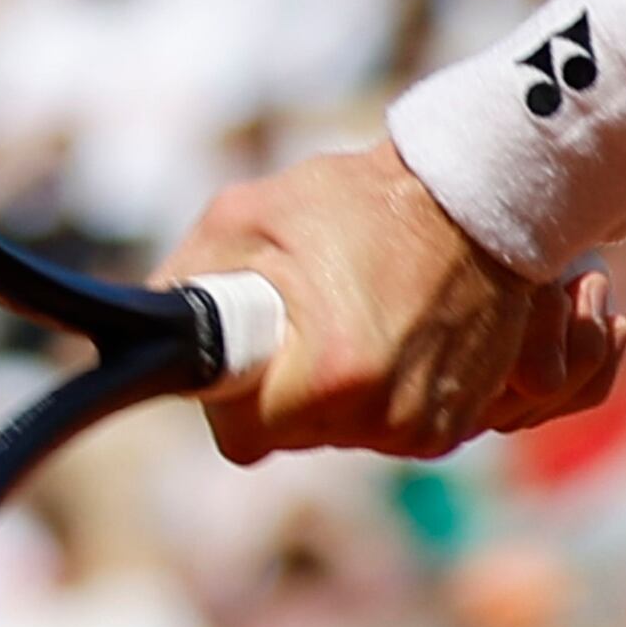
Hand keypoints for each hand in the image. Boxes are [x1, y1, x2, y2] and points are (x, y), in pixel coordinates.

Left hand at [169, 140, 625, 462]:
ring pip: (344, 435)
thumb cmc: (358, 197)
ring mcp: (432, 428)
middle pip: (295, 434)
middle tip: (313, 309)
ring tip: (362, 310)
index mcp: (331, 377)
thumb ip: (184, 282)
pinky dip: (390, 389)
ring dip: (341, 389)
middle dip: (290, 384)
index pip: (242, 435)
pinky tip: (400, 330)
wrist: (486, 191)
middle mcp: (387, 419)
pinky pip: (395, 427)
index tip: (254, 344)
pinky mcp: (464, 423)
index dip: (237, 390)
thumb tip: (139, 330)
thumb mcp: (245, 217)